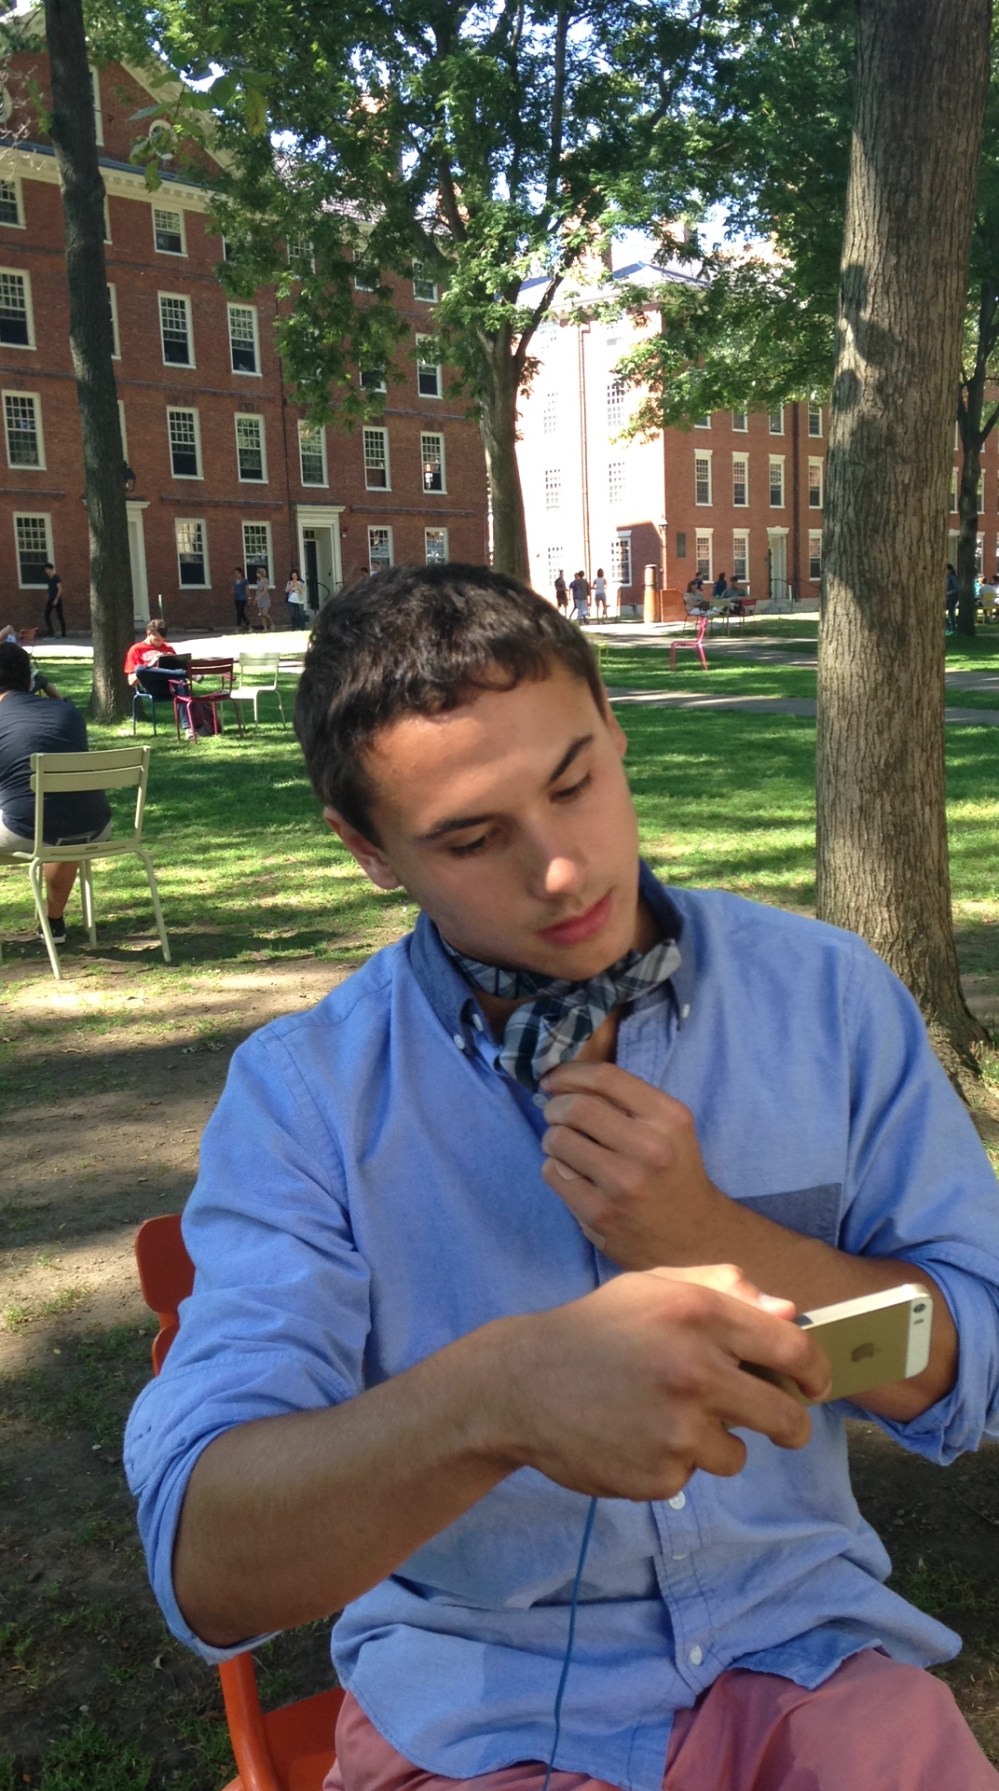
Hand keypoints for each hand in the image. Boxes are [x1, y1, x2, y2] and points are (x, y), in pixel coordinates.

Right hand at [491, 1265, 829, 1500]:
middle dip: (789, 1425)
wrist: (520, 1384)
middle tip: (780, 1425)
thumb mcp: (654, 1288)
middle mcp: (695, 1372)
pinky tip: (635, 1437)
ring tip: (668, 1419)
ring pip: (737, 1453)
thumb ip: (725, 1289)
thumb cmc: (596, 1328)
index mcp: (699, 1315)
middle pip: (784, 1418)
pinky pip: (690, 1475)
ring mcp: (678, 1429)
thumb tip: (791, 1315)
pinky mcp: (659, 1475)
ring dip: (716, 1442)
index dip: (815, 1371)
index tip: (816, 1385)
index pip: (794, 1350)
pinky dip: (672, 1461)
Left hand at [539, 1060, 726, 1269]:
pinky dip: (555, 1169)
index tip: (553, 1080)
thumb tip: (564, 1078)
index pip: (606, 1077)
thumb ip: (626, 1101)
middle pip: (575, 1107)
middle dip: (555, 1108)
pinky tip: (574, 1176)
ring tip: (568, 1149)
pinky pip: (552, 1173)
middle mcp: (649, 1149)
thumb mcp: (668, 1128)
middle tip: (556, 1116)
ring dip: (553, 1140)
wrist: (694, 1239)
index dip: (569, 1073)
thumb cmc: (672, 1173)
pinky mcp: (599, 1215)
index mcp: (669, 1118)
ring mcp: (623, 1184)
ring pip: (557, 1140)